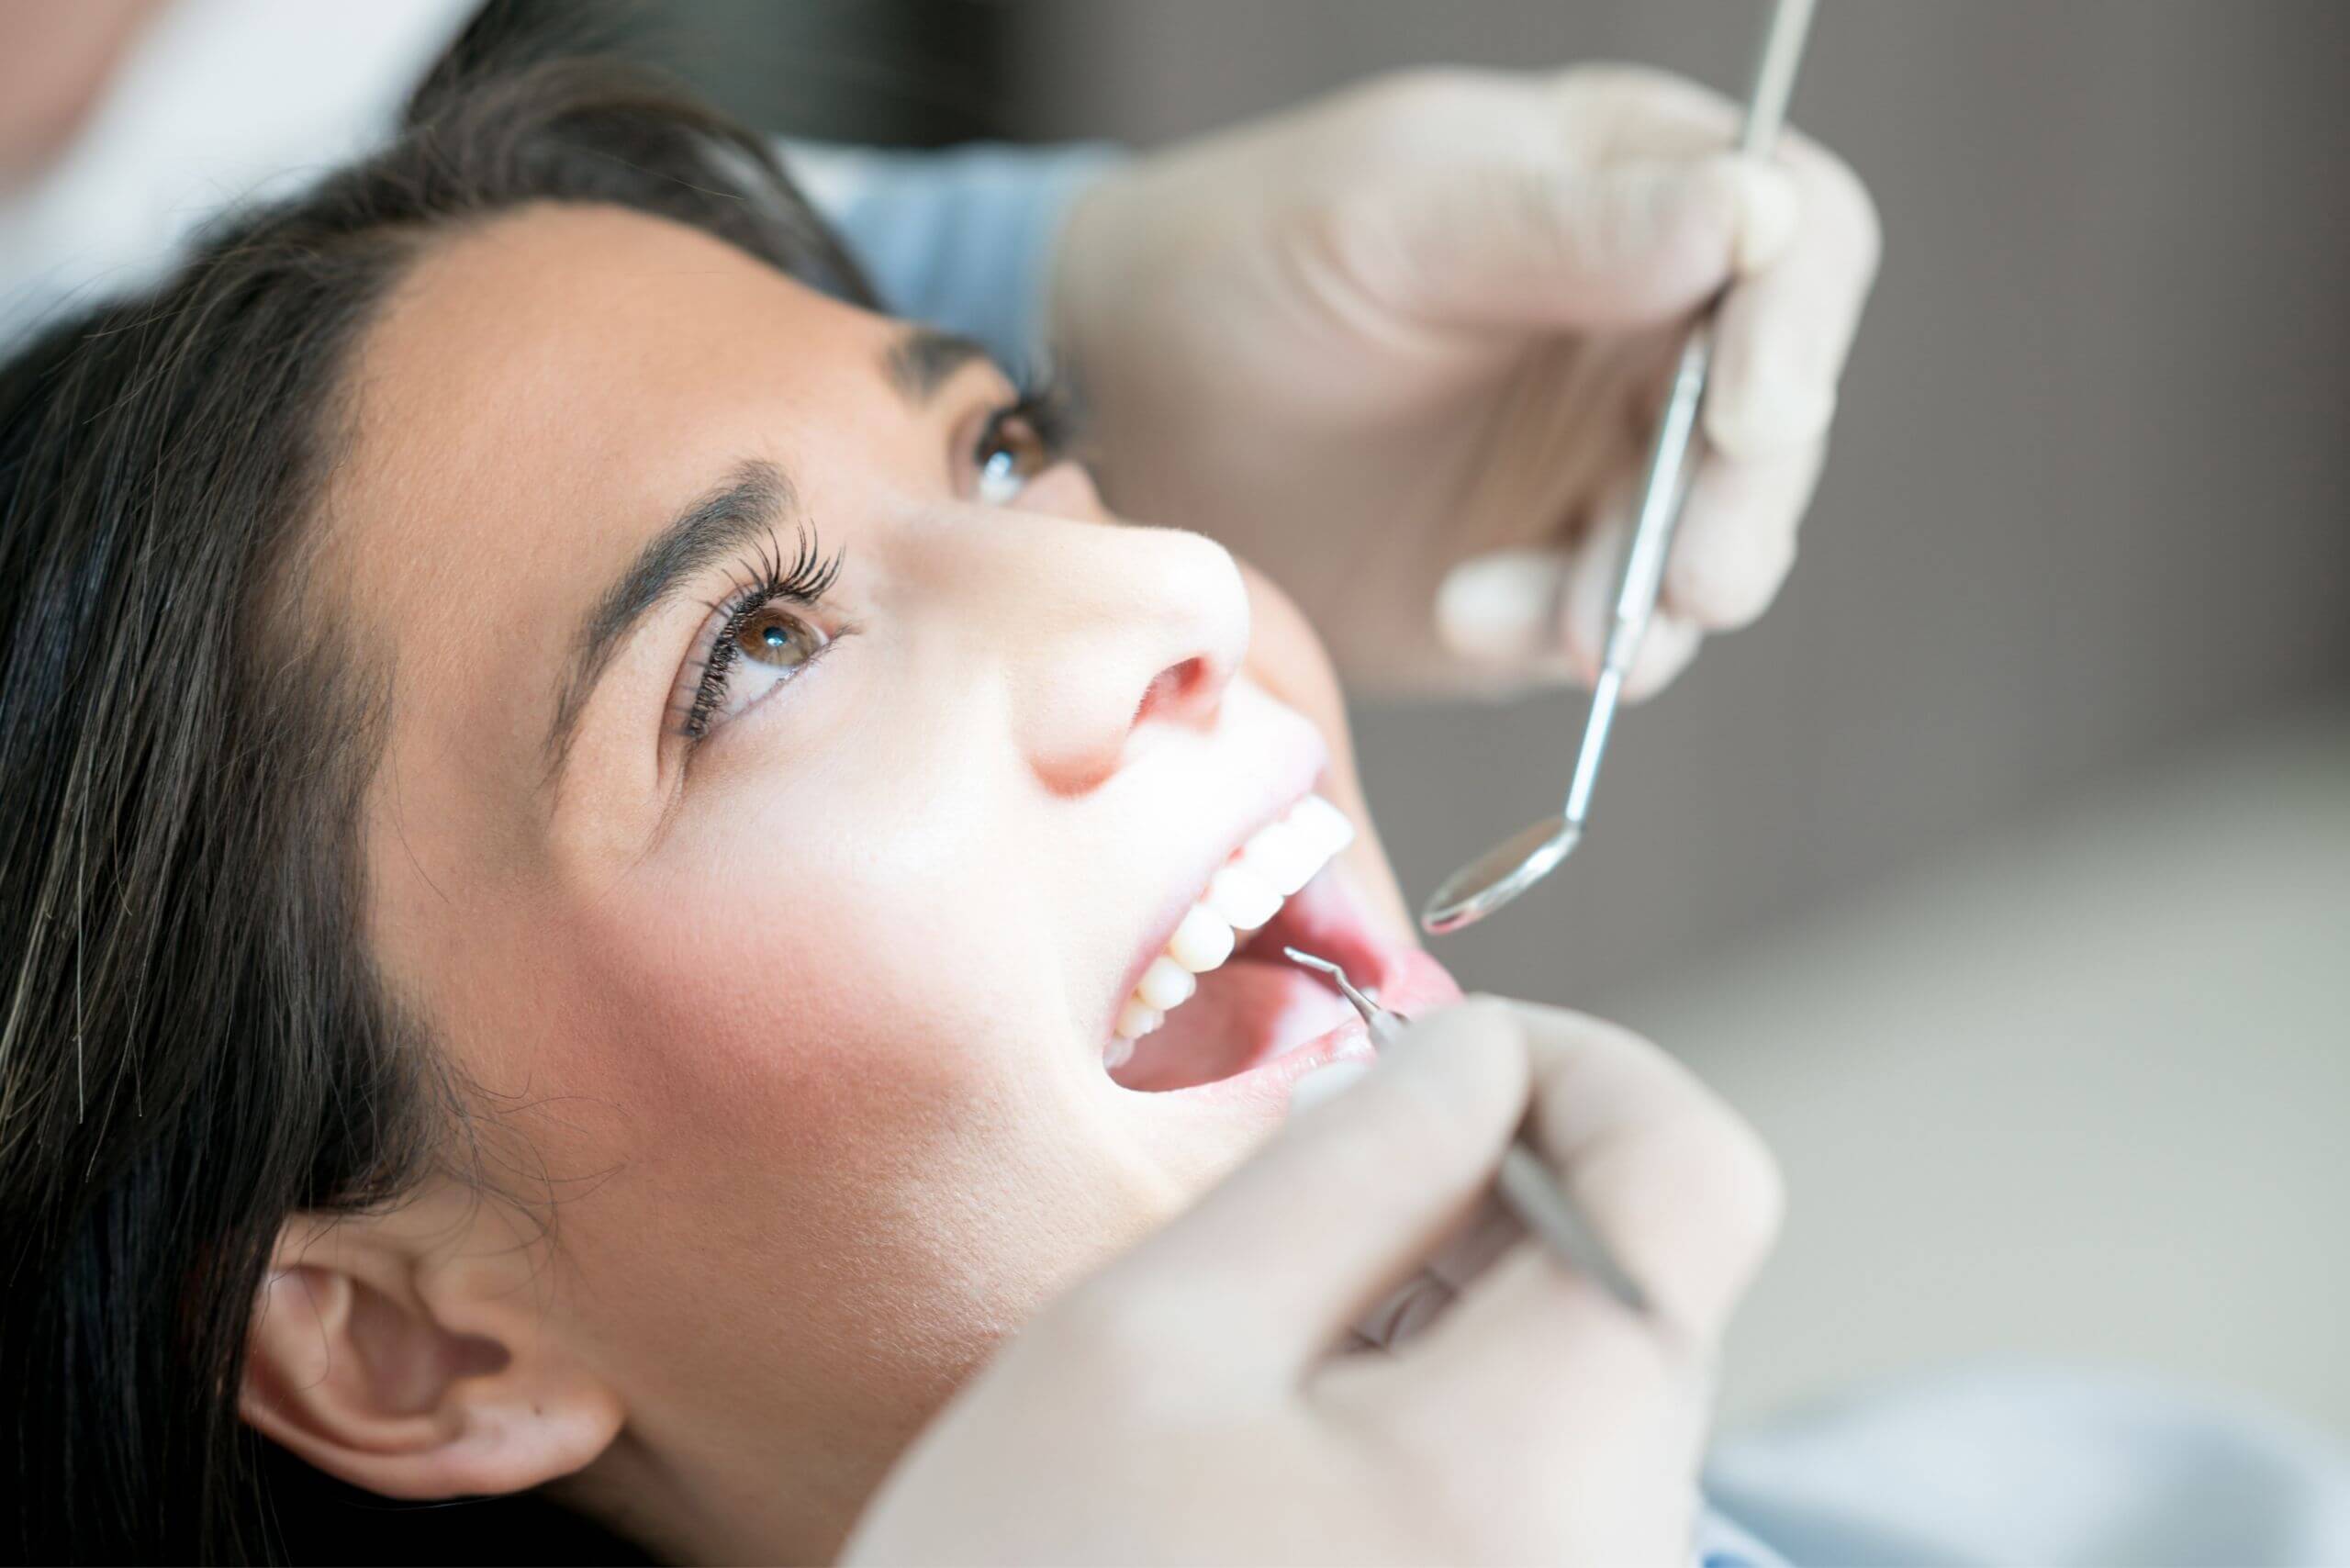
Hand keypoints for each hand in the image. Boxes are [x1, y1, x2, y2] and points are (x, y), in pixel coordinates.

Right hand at [840, 998, 1781, 1564]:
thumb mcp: (1143, 1349)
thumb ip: (1341, 1166)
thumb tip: (1467, 1054)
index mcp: (1551, 1470)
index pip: (1694, 1172)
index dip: (1568, 1064)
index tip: (1425, 1061)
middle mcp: (1622, 1561)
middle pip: (1632, 1279)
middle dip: (1478, 1188)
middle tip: (1294, 1198)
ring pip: (1576, 1382)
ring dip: (1439, 1306)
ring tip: (1255, 1353)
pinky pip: (1535, 1486)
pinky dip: (1430, 1417)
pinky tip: (1280, 1454)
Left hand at [1054, 66, 1879, 698]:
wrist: (1125, 414)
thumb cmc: (1241, 265)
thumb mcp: (1391, 226)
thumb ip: (1567, 230)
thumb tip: (1753, 215)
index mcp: (1633, 190)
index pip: (1795, 239)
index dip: (1799, 329)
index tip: (1750, 416)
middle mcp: (1646, 329)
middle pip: (1778, 419)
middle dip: (1741, 509)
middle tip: (1687, 588)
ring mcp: (1603, 461)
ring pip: (1713, 541)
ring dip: (1650, 596)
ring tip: (1547, 627)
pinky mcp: (1549, 573)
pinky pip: (1613, 626)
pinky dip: (1563, 640)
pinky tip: (1468, 615)